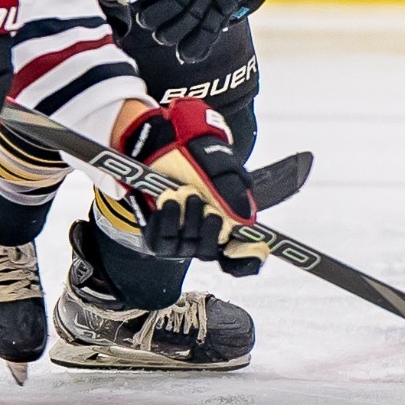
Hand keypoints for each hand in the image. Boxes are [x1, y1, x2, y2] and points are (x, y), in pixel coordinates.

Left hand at [115, 98, 269, 273]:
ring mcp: (180, 240)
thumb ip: (236, 193)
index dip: (246, 260)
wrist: (164, 143)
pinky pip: (162, 241)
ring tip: (185, 193)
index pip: (244, 259)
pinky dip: (167, 220)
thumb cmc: (198, 158)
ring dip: (188, 218)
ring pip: (187, 247)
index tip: (240, 249)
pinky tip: (168, 200)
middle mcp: (205, 238)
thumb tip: (245, 220)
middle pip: (209, 252)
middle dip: (207, 228)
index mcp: (229, 226)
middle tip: (204, 202)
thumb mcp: (224, 169)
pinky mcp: (157, 236)